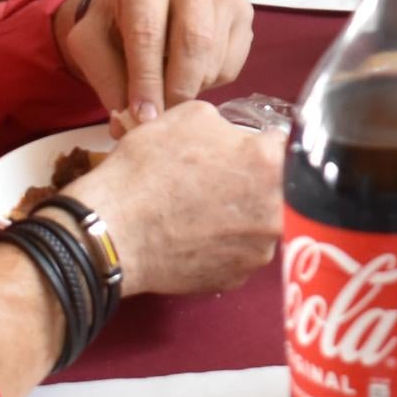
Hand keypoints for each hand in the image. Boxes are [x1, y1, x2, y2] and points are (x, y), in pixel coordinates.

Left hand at [56, 0, 256, 125]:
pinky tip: (187, 71)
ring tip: (166, 87)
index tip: (142, 118)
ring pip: (213, 58)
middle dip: (176, 90)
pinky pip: (231, 65)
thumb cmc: (114, 20)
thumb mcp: (91, 42)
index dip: (145, 80)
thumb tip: (127, 123)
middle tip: (161, 118)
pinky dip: (208, 83)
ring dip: (189, 88)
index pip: (148, 30)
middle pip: (193, 42)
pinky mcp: (244, 11)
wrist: (143, 0)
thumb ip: (104, 77)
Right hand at [68, 101, 283, 296]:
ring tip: (201, 209)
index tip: (245, 149)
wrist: (112, 231)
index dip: (261, 144)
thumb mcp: (192, 116)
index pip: (284, 147)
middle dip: (253, 182)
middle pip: (276, 190)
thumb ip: (231, 126)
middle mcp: (276, 213)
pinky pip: (237, 253)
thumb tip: (240, 139)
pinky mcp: (235, 280)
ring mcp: (257, 252)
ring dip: (239, 215)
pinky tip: (194, 235)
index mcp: (271, 166)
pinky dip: (222, 244)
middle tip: (219, 179)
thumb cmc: (148, 168)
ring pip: (257, 225)